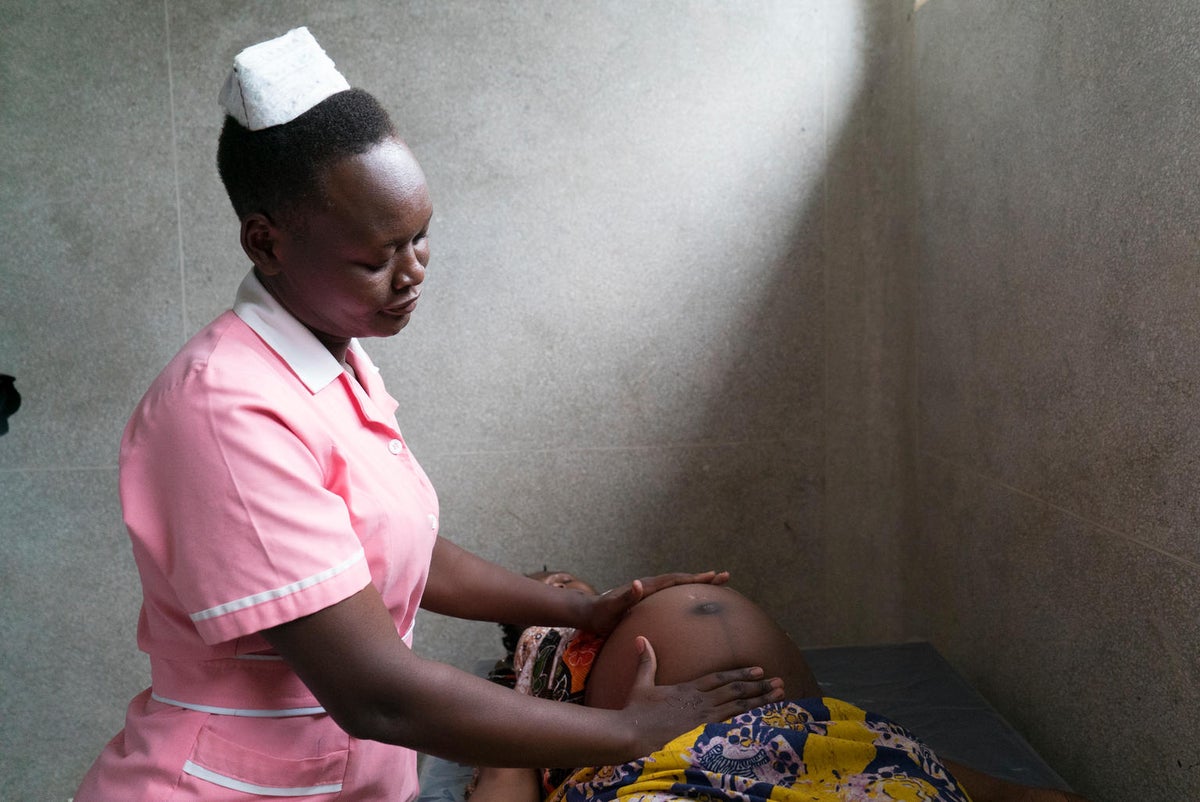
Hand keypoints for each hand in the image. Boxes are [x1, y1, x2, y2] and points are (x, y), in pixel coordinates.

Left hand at [584, 570, 730, 634]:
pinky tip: (694, 602)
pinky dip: (687, 595)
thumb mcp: (612, 608)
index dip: (695, 578)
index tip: (714, 575)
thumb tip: (638, 583)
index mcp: (647, 587)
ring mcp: (651, 593)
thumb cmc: (601, 614)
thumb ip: (625, 597)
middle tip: (725, 576)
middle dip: (704, 579)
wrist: (590, 614)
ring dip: (698, 585)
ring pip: (679, 587)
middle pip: (682, 580)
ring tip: (717, 585)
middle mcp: (651, 586)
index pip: (676, 580)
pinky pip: (673, 596)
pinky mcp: (649, 601)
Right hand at [619, 636, 783, 756]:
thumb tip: (641, 638)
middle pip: (735, 690)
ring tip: (779, 695)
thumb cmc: (636, 711)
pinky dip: (748, 720)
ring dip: (760, 700)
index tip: (758, 669)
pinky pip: (731, 724)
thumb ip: (646, 662)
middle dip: (758, 685)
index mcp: (688, 689)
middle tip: (778, 681)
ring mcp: (703, 717)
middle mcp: (699, 701)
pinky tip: (762, 719)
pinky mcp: (702, 732)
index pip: (720, 678)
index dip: (740, 673)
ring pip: (738, 706)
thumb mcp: (640, 684)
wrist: (633, 733)